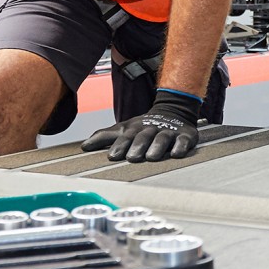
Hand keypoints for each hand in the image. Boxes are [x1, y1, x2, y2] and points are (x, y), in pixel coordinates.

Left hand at [83, 88, 200, 162]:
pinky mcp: (185, 136)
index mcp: (135, 128)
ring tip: (152, 157)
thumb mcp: (123, 129)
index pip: (126, 137)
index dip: (119, 146)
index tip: (112, 156)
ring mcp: (168, 132)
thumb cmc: (143, 127)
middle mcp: (151, 129)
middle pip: (143, 137)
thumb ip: (104, 137)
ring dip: (157, 147)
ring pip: (162, 139)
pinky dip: (180, 147)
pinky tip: (176, 153)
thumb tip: (83, 147)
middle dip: (137, 147)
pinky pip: (183, 141)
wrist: (173, 111)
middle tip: (132, 158)